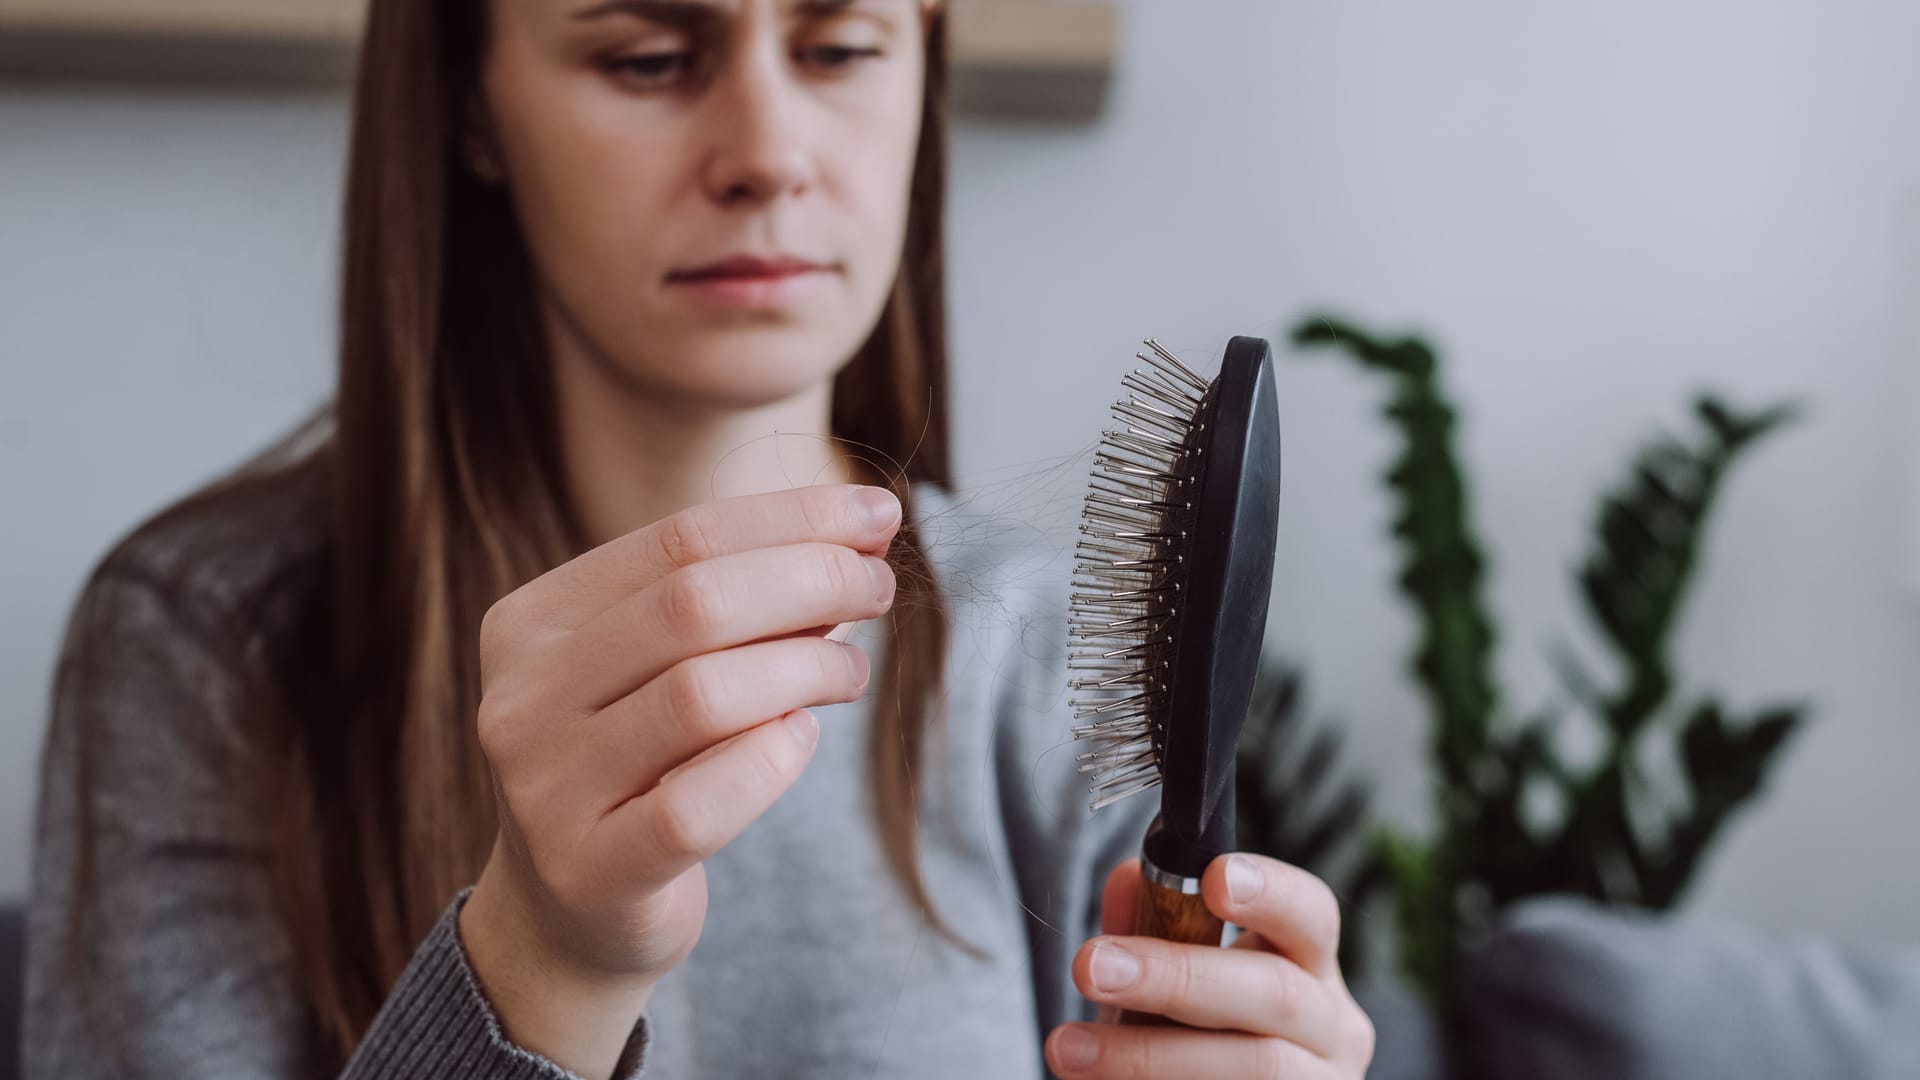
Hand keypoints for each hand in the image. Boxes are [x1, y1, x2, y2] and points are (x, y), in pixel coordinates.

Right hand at [459, 483, 901, 1077]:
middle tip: (881, 586)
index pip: (679, 537)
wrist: (572, 911)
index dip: (793, 518)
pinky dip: (774, 759)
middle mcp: (521, 698)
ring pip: (703, 695)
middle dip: (812, 579)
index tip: (879, 514)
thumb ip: (747, 599)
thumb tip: (864, 527)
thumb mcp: (674, 664)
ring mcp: (544, 789)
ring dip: (806, 668)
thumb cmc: (643, 762)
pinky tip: (802, 738)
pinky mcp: (589, 869)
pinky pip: (700, 804)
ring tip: (850, 672)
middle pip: (695, 603)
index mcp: (530, 623)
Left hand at [1046, 854, 1374, 1078]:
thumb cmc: (1197, 1030)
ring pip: (1255, 1067)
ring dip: (1148, 1056)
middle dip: (1176, 977)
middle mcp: (1331, 1027)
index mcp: (1311, 965)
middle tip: (1090, 967)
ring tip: (1067, 1049)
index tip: (1213, 878)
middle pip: (1275, 994)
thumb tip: (1126, 878)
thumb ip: (1154, 925)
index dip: (1270, 891)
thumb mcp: (1176, 975)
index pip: (1311, 913)